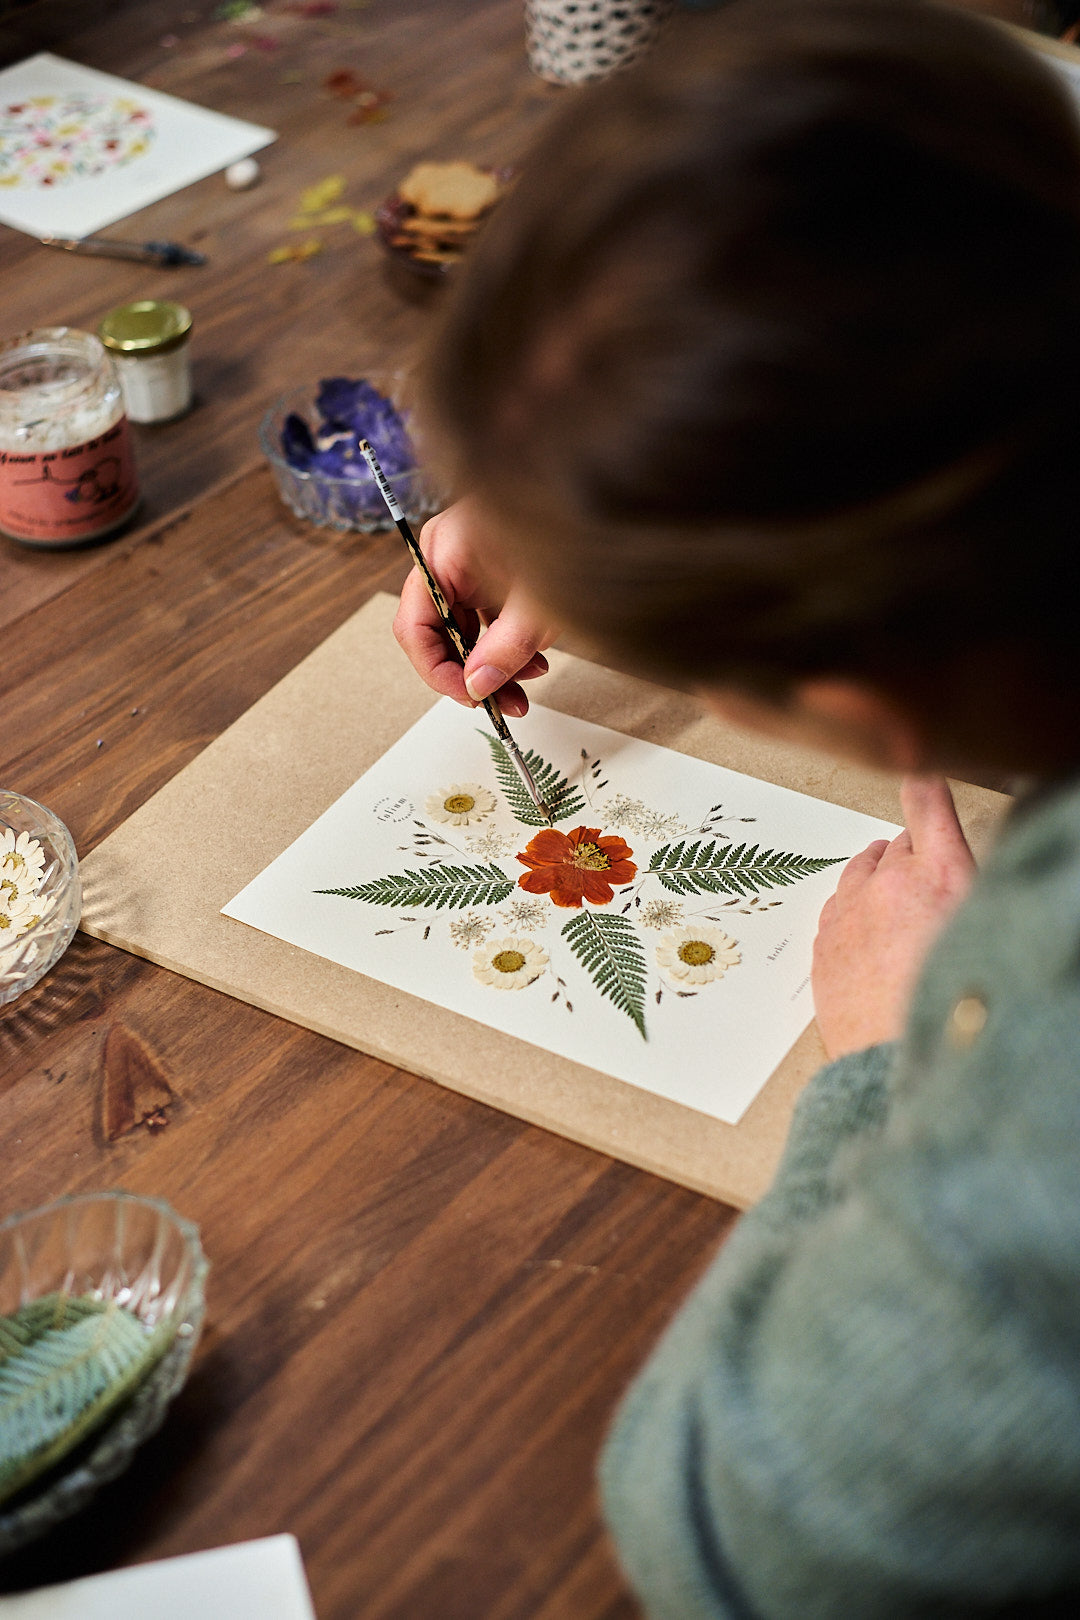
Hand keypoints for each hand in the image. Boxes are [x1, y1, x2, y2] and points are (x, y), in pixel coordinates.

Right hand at [392, 498, 557, 717]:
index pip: (414, 627)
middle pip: (438, 633)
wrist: (602, 501)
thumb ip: (503, 650)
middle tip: (504, 703)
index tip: (471, 697)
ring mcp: (465, 564)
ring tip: (529, 681)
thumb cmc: (570, 531)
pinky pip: (484, 618)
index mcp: (441, 552)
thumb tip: (478, 687)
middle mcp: (444, 557)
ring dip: (493, 663)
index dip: (437, 671)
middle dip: (471, 673)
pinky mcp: (487, 572)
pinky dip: (505, 644)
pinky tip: (533, 660)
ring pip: (464, 631)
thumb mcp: (537, 603)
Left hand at [812, 776, 975, 1060]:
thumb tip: (954, 878)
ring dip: (880, 881)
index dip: (924, 782)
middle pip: (897, 842)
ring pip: (862, 870)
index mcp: (941, 873)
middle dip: (913, 856)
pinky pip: (838, 906)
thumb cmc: (947, 1005)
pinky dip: (854, 913)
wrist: (894, 1063)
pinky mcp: (823, 939)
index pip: (927, 802)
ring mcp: (850, 910)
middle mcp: (890, 882)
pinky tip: (872, 940)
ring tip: (901, 913)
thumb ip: (965, 891)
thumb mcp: (980, 929)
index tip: (919, 768)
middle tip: (931, 889)